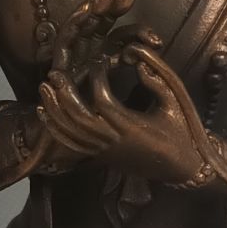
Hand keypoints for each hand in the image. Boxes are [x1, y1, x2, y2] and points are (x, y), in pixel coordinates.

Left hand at [37, 38, 220, 189]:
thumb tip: (136, 59)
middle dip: (65, 95)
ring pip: (71, 133)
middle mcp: (113, 141)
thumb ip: (156, 81)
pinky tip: (44, 112)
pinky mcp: (101, 157)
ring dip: (55, 110)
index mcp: (131, 127)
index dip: (97, 79)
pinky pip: (72, 144)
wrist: (182, 168)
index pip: (103, 101)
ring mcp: (105, 151)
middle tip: (56, 73)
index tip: (100, 62)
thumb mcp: (174, 104)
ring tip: (44, 87)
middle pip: (79, 118)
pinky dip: (56, 128)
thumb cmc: (181, 133)